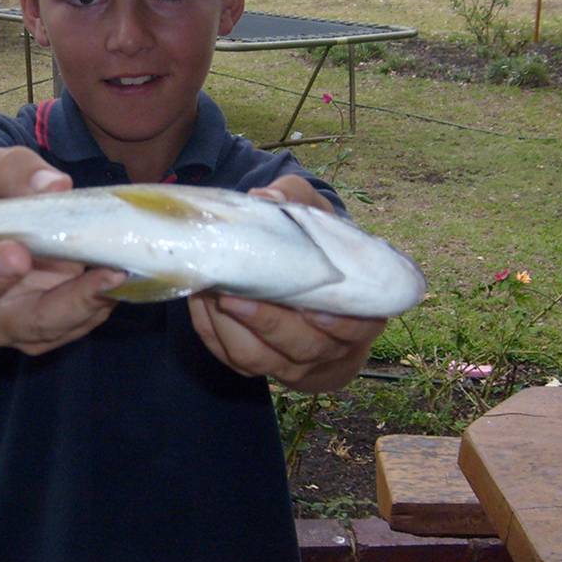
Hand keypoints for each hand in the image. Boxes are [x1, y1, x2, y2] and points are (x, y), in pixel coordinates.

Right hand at [0, 147, 124, 354]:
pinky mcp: (39, 332)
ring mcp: (0, 323)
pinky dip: (91, 307)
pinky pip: (64, 329)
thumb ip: (15, 172)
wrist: (20, 223)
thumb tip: (52, 186)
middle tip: (18, 252)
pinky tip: (114, 281)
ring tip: (102, 273)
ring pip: (25, 327)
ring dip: (64, 304)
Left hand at [187, 176, 386, 390]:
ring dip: (231, 329)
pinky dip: (212, 330)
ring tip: (211, 294)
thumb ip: (297, 201)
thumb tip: (266, 197)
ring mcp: (291, 362)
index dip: (336, 324)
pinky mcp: (257, 364)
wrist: (304, 278)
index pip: (355, 330)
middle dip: (266, 323)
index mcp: (360, 314)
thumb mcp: (316, 216)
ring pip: (260, 359)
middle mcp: (328, 347)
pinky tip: (201, 300)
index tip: (311, 308)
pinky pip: (231, 355)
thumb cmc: (317, 246)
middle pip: (301, 347)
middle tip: (234, 295)